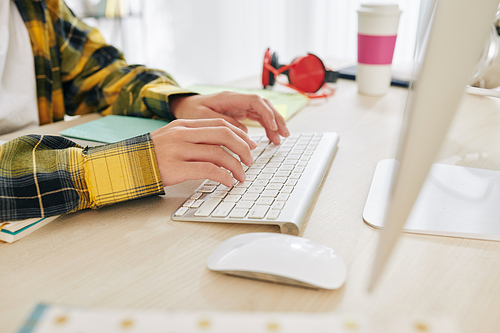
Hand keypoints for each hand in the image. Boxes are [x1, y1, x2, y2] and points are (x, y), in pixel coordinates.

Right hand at [151, 118, 256, 186]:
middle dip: (243, 148)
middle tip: (251, 160)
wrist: (124, 167)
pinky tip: (228, 182)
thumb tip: (221, 148)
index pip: (220, 124)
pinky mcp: (176, 168)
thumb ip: (193, 139)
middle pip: (223, 135)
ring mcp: (178, 150)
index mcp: (183, 125)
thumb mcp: (171, 139)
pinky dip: (223, 176)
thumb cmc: (150, 156)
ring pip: (219, 153)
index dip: (239, 135)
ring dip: (236, 166)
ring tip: (241, 176)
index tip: (250, 145)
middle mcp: (182, 134)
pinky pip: (208, 170)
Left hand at [170, 92, 289, 144]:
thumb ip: (223, 123)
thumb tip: (244, 132)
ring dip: (273, 124)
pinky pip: (257, 118)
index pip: (255, 101)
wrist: (184, 106)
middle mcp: (238, 100)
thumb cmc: (191, 110)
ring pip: (263, 112)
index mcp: (230, 98)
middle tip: (284, 134)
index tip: (273, 126)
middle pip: (264, 106)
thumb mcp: (203, 117)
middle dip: (276, 119)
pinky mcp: (239, 113)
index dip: (267, 113)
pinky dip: (265, 127)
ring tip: (280, 139)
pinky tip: (270, 137)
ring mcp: (240, 106)